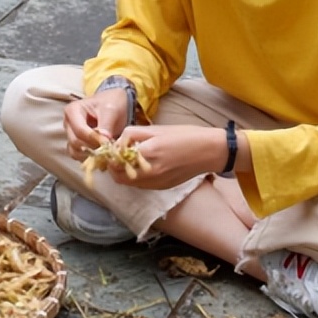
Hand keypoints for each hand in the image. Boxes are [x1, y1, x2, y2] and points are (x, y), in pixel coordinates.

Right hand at [63, 88, 130, 160]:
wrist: (115, 104)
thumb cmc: (112, 103)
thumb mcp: (111, 110)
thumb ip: (106, 125)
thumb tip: (103, 143)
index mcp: (72, 110)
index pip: (79, 130)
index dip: (93, 138)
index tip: (108, 142)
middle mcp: (68, 124)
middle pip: (75, 142)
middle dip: (92, 147)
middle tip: (109, 149)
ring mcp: (70, 135)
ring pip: (75, 151)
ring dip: (90, 155)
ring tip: (105, 152)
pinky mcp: (75, 144)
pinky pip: (78, 156)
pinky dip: (89, 158)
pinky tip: (102, 156)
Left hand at [108, 125, 225, 188]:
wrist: (208, 151)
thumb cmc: (184, 135)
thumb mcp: (156, 129)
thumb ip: (132, 136)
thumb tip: (116, 143)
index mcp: (147, 153)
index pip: (115, 159)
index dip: (109, 154)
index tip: (111, 147)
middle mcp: (150, 172)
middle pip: (117, 175)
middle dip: (113, 165)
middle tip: (116, 155)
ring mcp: (155, 183)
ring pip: (127, 183)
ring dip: (122, 173)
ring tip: (127, 160)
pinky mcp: (161, 187)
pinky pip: (139, 185)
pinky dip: (134, 177)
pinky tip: (141, 166)